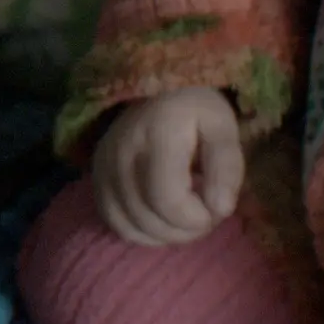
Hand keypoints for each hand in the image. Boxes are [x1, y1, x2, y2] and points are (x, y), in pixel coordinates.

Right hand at [92, 86, 244, 244]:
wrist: (154, 88)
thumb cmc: (194, 108)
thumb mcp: (223, 127)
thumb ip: (227, 166)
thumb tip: (220, 209)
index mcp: (158, 135)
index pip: (168, 200)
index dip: (197, 219)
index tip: (216, 208)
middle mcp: (122, 152)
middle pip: (149, 218)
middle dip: (186, 230)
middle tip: (205, 213)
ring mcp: (103, 166)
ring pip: (131, 226)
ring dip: (165, 234)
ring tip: (186, 217)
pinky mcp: (96, 177)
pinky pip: (113, 222)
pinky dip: (141, 232)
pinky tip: (161, 220)